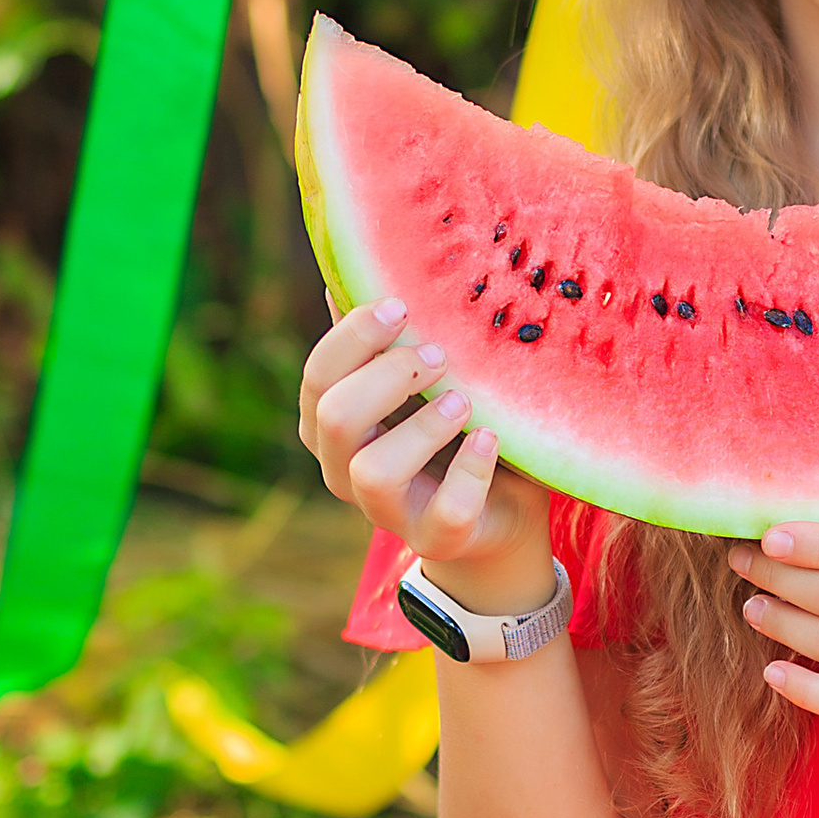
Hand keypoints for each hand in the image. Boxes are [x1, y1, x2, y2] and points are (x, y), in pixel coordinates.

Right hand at [298, 302, 554, 604]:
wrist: (500, 508)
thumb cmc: (450, 429)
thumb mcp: (420, 381)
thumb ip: (384, 342)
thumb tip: (345, 278)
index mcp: (330, 424)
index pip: (318, 375)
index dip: (354, 338)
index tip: (402, 307)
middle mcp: (343, 469)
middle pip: (335, 418)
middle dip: (387, 377)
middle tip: (438, 355)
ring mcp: (385, 512)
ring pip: (373, 472)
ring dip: (422, 429)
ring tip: (463, 402)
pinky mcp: (435, 539)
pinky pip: (444, 513)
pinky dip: (470, 471)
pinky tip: (491, 440)